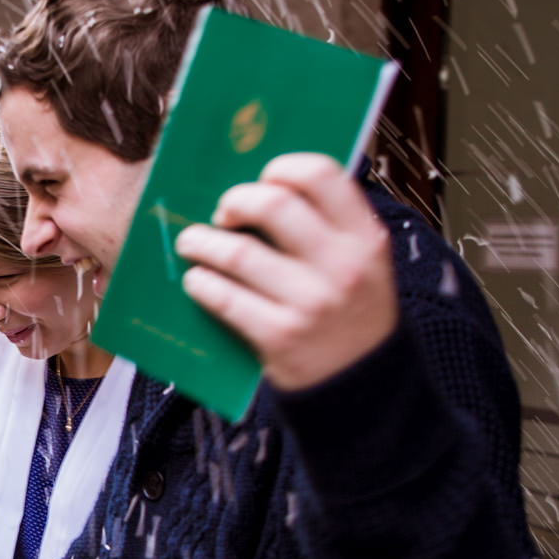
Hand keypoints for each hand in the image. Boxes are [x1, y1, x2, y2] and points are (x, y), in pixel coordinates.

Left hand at [174, 153, 398, 391]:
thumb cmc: (351, 315)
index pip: (321, 173)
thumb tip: (259, 188)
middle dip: (234, 201)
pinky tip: (196, 281)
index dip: (281, 169)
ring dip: (203, 243)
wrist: (366, 389)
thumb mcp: (362, 265)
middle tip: (222, 213)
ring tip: (192, 243)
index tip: (262, 180)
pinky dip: (201, 284)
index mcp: (366, 237)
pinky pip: (225, 298)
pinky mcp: (280, 337)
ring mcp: (311, 302)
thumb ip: (326, 228)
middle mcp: (343, 265)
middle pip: (273, 204)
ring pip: (238, 252)